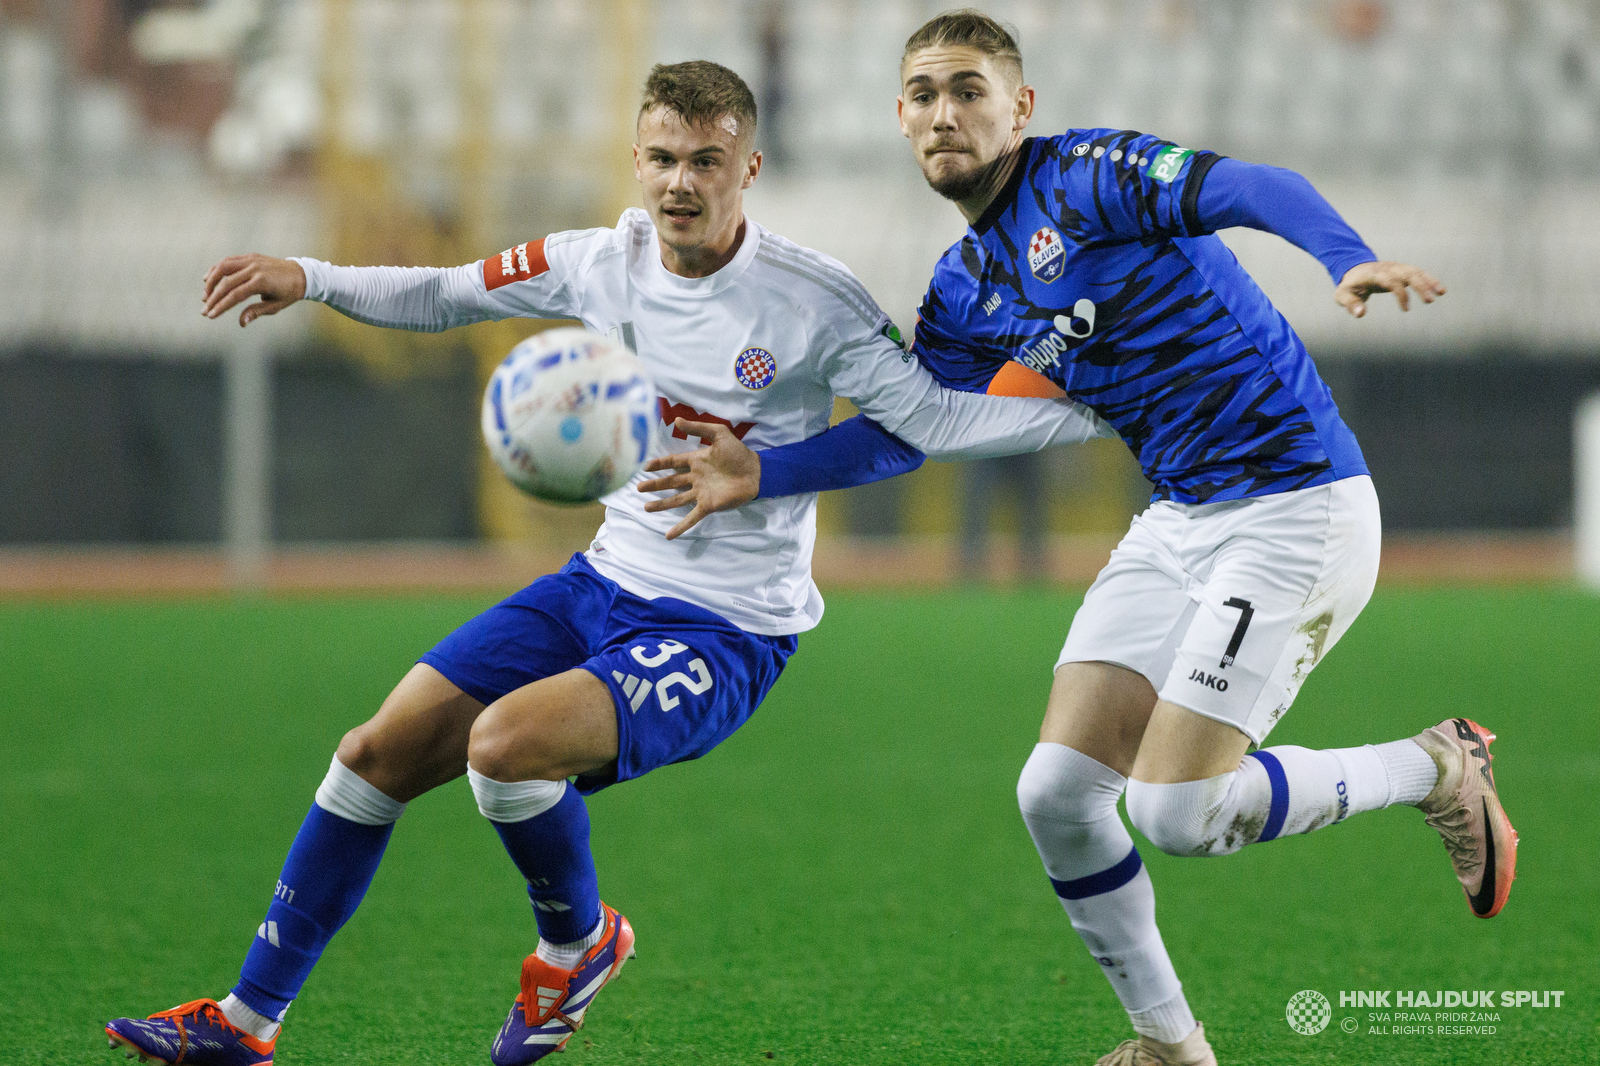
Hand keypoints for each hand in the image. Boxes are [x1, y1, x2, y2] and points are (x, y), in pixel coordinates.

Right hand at [203, 253, 306, 326]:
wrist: (301, 274)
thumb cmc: (289, 293)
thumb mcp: (276, 306)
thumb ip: (257, 312)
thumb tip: (242, 323)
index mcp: (262, 282)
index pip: (235, 295)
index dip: (221, 306)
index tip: (210, 315)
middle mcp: (255, 269)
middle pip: (226, 283)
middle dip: (213, 298)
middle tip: (204, 311)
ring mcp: (252, 260)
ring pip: (223, 267)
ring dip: (211, 281)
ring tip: (205, 296)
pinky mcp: (250, 256)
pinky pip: (229, 261)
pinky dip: (217, 269)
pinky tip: (208, 279)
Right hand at [636, 418, 760, 539]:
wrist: (756, 471)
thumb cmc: (738, 452)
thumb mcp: (719, 433)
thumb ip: (698, 428)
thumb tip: (676, 420)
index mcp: (696, 461)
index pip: (673, 462)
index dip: (659, 464)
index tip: (644, 467)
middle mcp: (695, 478)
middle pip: (670, 482)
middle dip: (655, 485)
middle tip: (638, 488)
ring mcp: (701, 493)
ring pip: (676, 500)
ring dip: (661, 504)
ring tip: (646, 507)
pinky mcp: (708, 505)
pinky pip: (692, 517)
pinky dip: (680, 527)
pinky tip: (669, 535)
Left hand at [1335, 260, 1445, 317]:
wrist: (1353, 270)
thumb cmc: (1349, 286)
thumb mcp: (1343, 295)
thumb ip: (1351, 304)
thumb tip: (1361, 314)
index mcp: (1374, 274)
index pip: (1390, 280)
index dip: (1400, 293)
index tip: (1406, 309)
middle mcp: (1388, 268)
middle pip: (1406, 273)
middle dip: (1419, 285)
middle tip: (1429, 301)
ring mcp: (1396, 268)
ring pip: (1415, 272)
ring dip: (1429, 281)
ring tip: (1442, 293)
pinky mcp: (1402, 270)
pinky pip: (1418, 273)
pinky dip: (1429, 280)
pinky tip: (1440, 290)